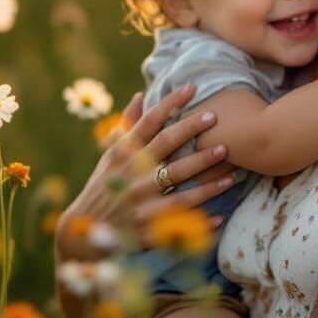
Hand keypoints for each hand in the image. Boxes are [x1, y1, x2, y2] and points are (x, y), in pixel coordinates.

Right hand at [56, 85, 235, 257]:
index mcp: (123, 153)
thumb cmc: (103, 185)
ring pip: (178, 186)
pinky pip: (177, 223)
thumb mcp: (110, 155)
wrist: (84, 230)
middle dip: (190, 131)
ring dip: (207, 178)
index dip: (169, 103)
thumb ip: (127, 126)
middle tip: (215, 117)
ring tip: (232, 171)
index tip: (192, 87)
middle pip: (165, 147)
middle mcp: (131, 174)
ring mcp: (139, 201)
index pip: (148, 122)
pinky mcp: (145, 228)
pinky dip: (199, 221)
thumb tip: (141, 95)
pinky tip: (221, 214)